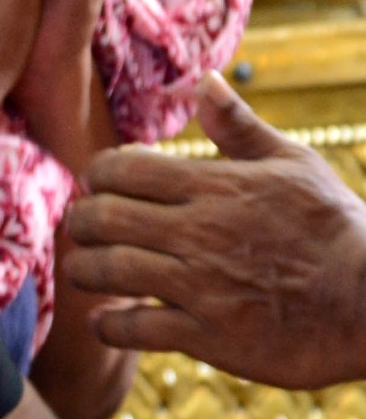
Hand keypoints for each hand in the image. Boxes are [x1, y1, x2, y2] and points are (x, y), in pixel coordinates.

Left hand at [64, 72, 365, 388]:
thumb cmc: (336, 227)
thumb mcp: (293, 163)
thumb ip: (238, 126)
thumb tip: (204, 81)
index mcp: (214, 186)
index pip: (123, 169)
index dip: (99, 176)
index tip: (99, 186)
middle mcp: (197, 232)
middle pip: (103, 218)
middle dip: (81, 222)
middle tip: (81, 228)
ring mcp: (199, 286)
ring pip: (108, 271)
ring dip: (83, 270)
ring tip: (83, 271)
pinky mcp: (208, 336)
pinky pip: (135, 329)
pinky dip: (110, 325)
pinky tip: (106, 321)